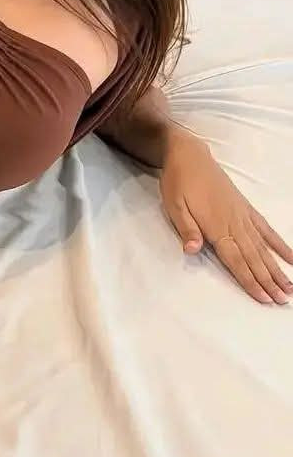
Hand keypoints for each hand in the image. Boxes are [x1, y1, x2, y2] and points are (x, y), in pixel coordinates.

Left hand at [159, 137, 292, 303]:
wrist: (189, 155)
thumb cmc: (178, 182)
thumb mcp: (174, 206)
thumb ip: (186, 229)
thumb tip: (191, 251)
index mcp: (216, 226)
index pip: (236, 259)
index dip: (250, 280)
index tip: (264, 298)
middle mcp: (234, 223)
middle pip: (254, 258)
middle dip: (269, 281)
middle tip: (284, 301)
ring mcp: (243, 215)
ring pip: (263, 247)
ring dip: (277, 268)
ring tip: (290, 287)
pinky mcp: (246, 208)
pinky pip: (266, 229)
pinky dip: (279, 244)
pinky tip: (290, 257)